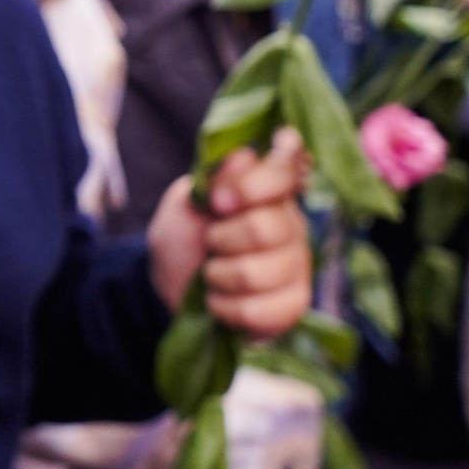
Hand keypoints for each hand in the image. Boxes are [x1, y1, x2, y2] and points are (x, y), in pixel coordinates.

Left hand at [146, 128, 312, 340]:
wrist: (171, 288)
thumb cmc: (183, 239)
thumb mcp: (185, 204)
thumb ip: (213, 180)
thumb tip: (244, 157)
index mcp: (268, 190)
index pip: (284, 172)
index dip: (250, 186)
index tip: (218, 200)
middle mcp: (291, 224)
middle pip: (266, 229)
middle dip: (221, 239)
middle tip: (209, 242)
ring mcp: (297, 265)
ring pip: (259, 273)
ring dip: (220, 276)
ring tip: (212, 273)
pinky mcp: (294, 303)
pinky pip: (261, 310)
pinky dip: (227, 308)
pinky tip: (221, 300)